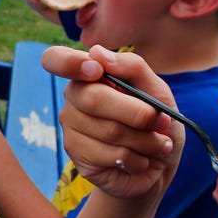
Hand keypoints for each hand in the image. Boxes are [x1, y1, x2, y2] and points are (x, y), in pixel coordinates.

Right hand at [41, 45, 182, 199]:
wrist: (161, 164)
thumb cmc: (157, 122)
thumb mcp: (157, 90)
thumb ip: (132, 67)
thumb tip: (96, 53)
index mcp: (88, 74)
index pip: (55, 59)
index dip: (69, 63)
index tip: (96, 71)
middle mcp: (73, 98)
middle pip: (94, 99)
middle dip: (138, 114)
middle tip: (161, 122)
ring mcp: (71, 127)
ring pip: (110, 131)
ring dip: (146, 141)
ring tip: (156, 145)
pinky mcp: (77, 156)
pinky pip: (111, 155)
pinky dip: (138, 160)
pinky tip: (140, 160)